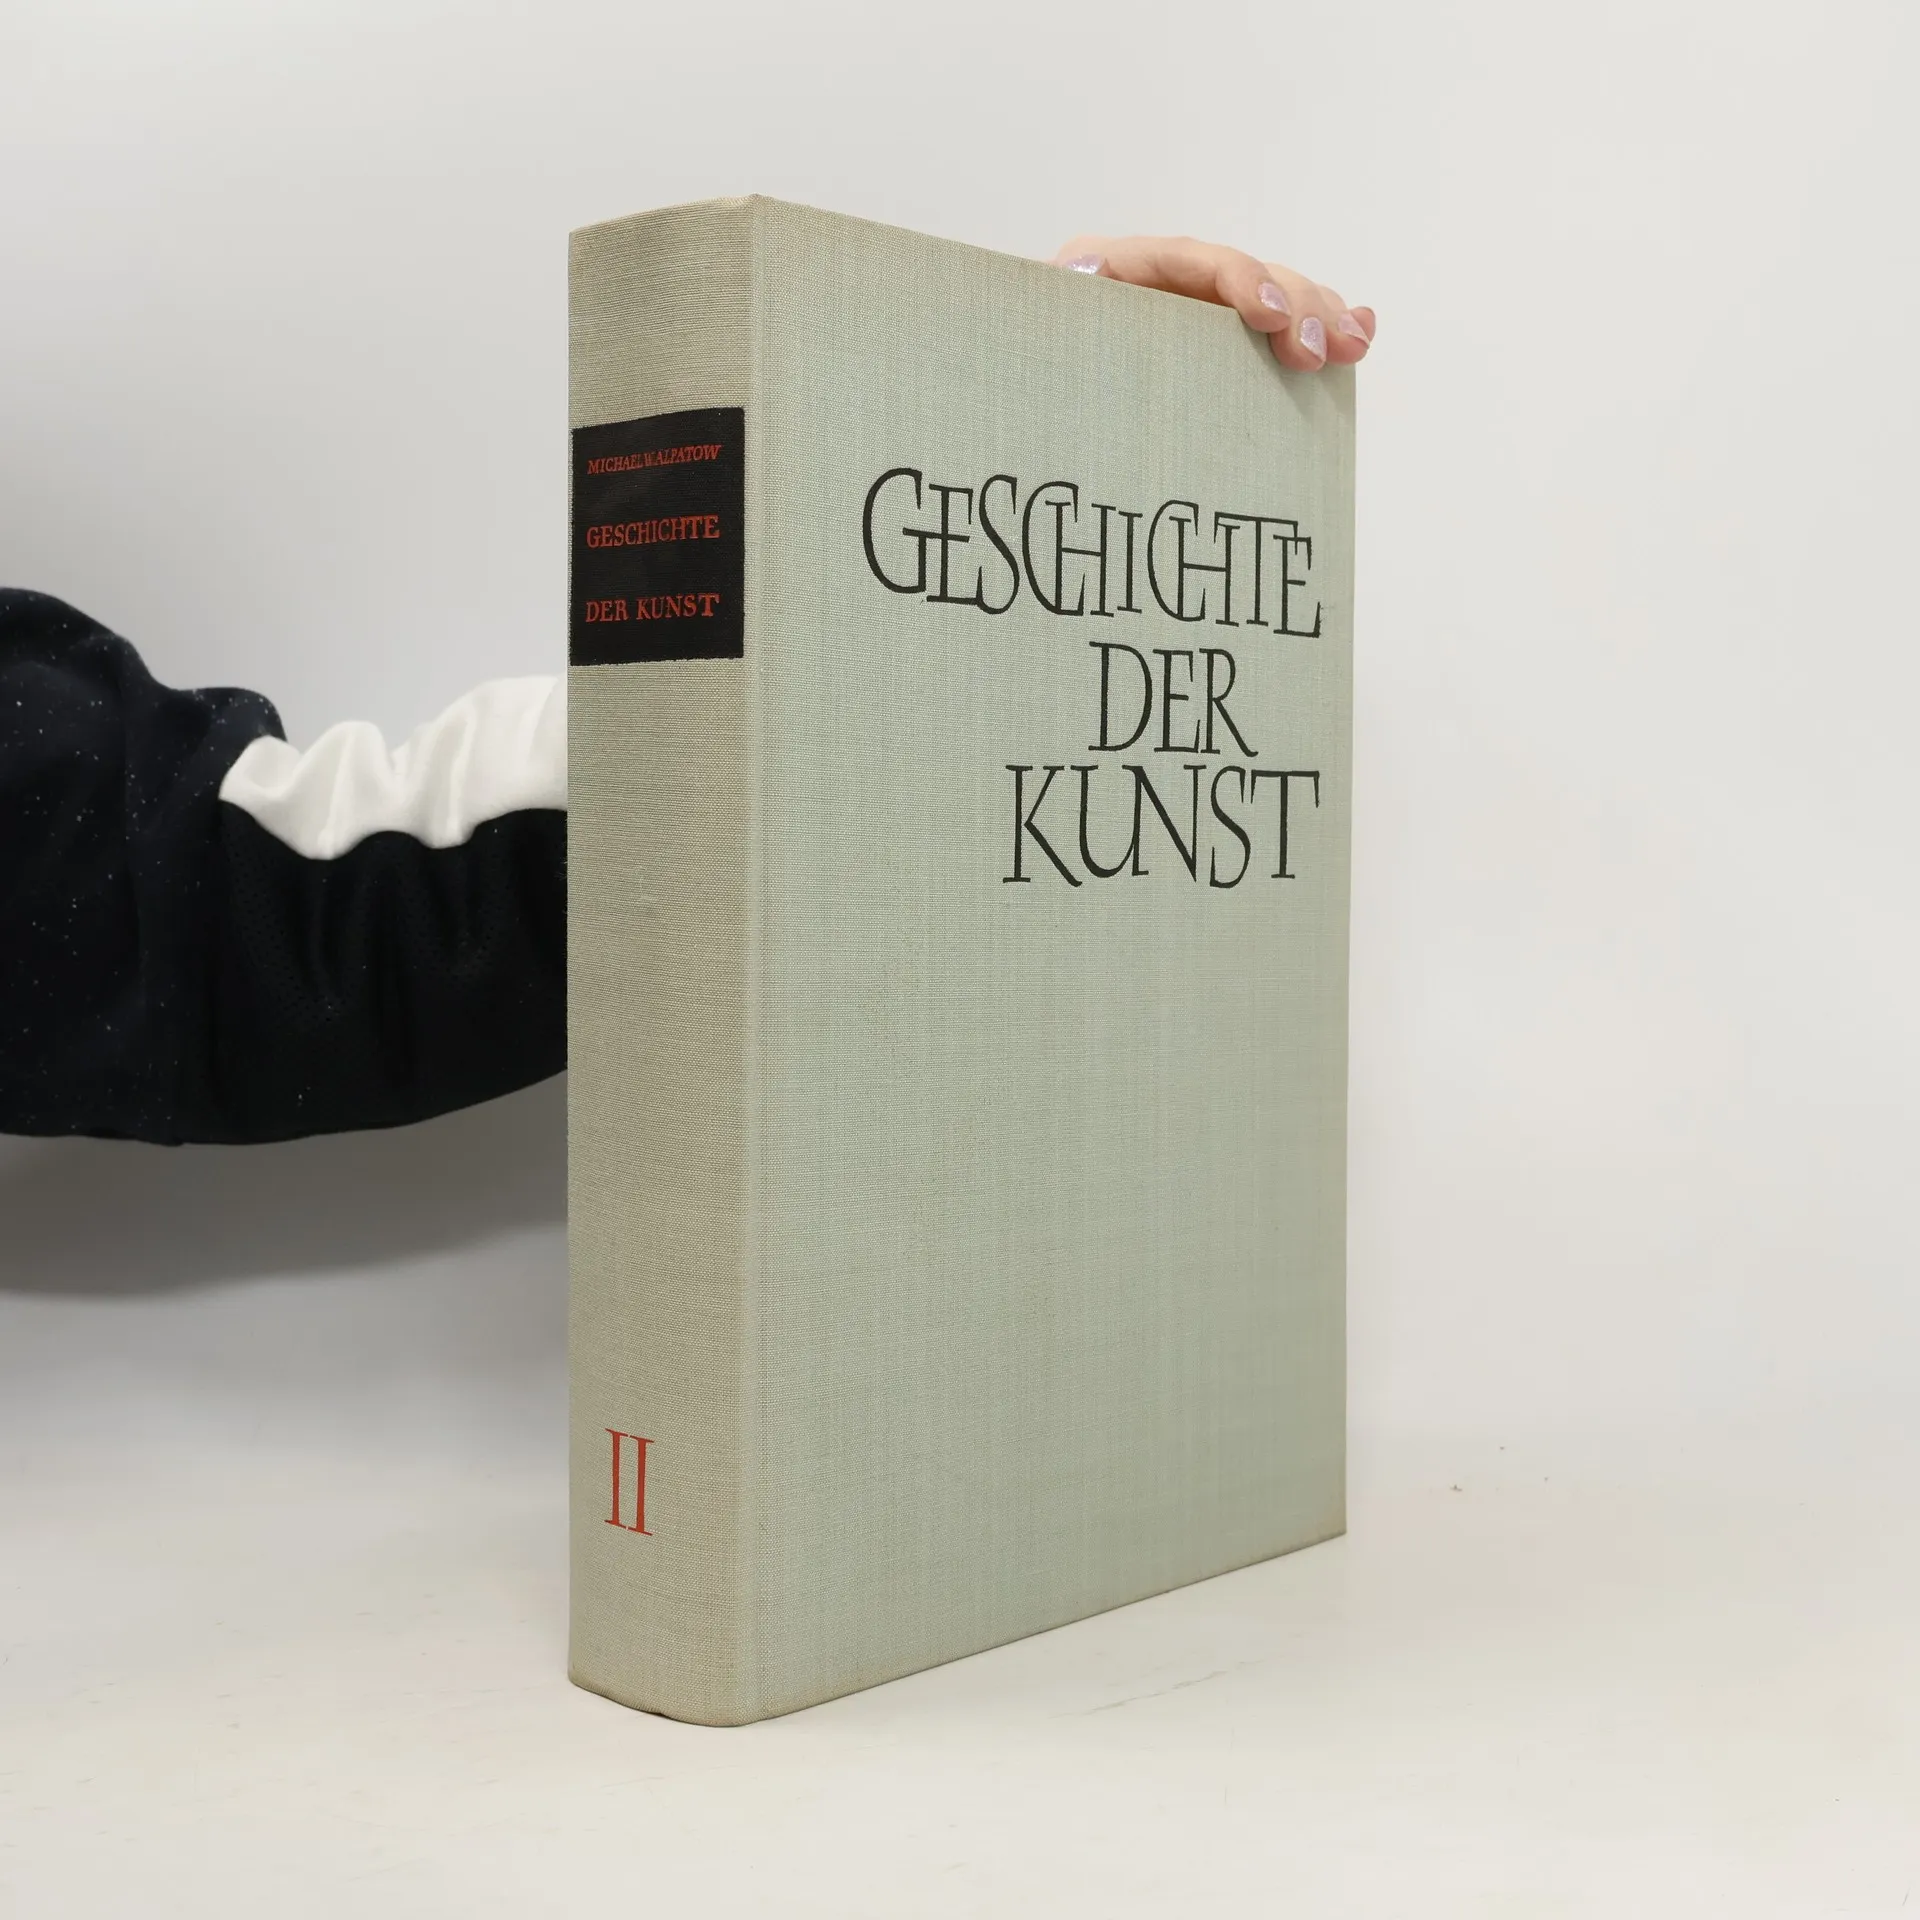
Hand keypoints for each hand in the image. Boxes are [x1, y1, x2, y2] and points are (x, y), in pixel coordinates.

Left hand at [1052, 234, 1373, 371]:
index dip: (1239, 281)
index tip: (1270, 319)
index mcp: (1109, 270)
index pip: (1189, 258)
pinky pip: (1278, 324)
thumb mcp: (1031, 350)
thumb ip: (1057, 320)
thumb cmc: (1020, 382)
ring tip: (1352, 346)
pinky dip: (1319, 324)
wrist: (1017, 407)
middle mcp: (1158, 282)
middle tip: (1318, 352)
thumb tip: (1087, 271)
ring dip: (1320, 317)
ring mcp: (1193, 312)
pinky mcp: (1217, 345)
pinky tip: (1357, 332)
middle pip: (1243, 273)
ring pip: (1272, 295)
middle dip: (1293, 305)